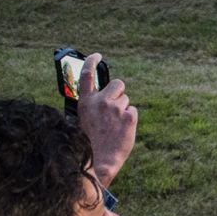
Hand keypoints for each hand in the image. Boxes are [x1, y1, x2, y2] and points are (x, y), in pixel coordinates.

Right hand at [78, 52, 136, 188]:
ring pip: (126, 99)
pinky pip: (132, 110)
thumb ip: (92, 106)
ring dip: (123, 108)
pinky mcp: (129, 115)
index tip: (97, 56)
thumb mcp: (84, 121)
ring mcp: (115, 107)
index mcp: (85, 102)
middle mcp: (100, 101)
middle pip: (117, 83)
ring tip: (115, 125)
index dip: (91, 62)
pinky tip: (122, 129)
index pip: (86, 75)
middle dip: (118, 92)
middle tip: (115, 107)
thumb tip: (103, 97)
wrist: (101, 159)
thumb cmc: (90, 143)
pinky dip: (130, 119)